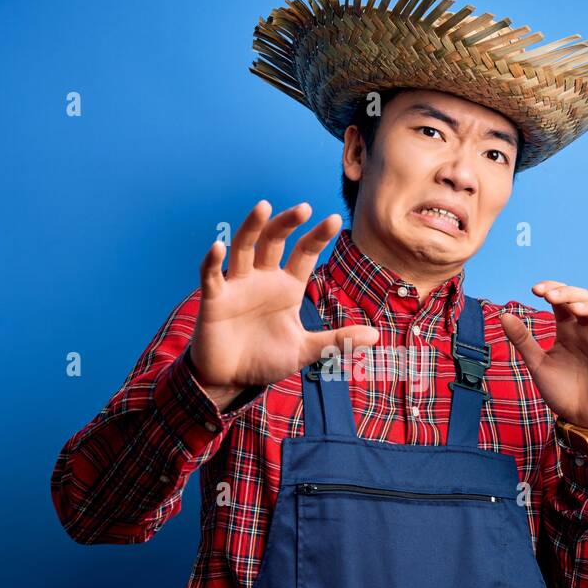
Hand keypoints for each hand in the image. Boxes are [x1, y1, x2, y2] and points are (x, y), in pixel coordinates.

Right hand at [189, 200, 379, 405]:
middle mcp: (263, 279)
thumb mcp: (306, 350)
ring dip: (252, 227)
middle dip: (288, 223)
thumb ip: (338, 341)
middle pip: (275, 241)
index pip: (304, 253)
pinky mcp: (214, 299)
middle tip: (304, 208)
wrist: (231, 380)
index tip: (334, 219)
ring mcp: (238, 286)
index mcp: (287, 286)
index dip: (318, 236)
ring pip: (244, 247)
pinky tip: (218, 247)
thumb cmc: (265, 359)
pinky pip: (211, 275)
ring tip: (263, 206)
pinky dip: (212, 261)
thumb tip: (376, 336)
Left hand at [498, 281, 587, 428]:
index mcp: (567, 329)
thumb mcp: (537, 364)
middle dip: (568, 293)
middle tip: (549, 296)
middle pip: (584, 299)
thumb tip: (503, 316)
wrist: (579, 419)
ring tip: (574, 309)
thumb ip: (523, 340)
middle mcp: (585, 331)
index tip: (535, 290)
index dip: (552, 288)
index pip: (562, 299)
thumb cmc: (560, 389)